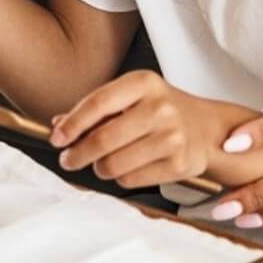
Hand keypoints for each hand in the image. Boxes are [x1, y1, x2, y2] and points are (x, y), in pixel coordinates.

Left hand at [48, 70, 215, 188]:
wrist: (206, 127)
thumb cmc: (161, 110)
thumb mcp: (131, 97)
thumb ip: (95, 110)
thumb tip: (58, 125)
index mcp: (144, 82)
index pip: (98, 103)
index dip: (72, 124)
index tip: (56, 138)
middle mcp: (160, 107)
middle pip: (103, 138)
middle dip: (77, 154)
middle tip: (68, 159)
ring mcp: (172, 136)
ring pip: (114, 164)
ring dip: (99, 168)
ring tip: (101, 163)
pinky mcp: (179, 164)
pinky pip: (131, 180)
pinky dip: (121, 178)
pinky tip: (126, 168)